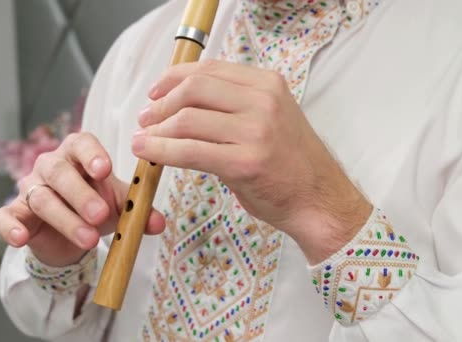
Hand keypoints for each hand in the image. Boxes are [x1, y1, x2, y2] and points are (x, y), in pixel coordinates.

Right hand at [0, 132, 165, 266]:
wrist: (70, 234)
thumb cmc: (95, 207)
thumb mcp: (119, 206)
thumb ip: (137, 211)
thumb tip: (158, 223)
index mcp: (78, 154)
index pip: (81, 143)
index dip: (92, 154)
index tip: (105, 170)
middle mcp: (51, 166)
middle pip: (60, 172)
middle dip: (81, 195)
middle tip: (101, 215)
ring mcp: (30, 188)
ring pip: (41, 198)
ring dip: (66, 219)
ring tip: (89, 239)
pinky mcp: (14, 212)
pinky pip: (5, 216)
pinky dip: (10, 226)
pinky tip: (20, 238)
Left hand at [132, 60, 370, 263]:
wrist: (319, 200)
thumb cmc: (290, 163)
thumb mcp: (269, 119)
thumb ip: (233, 105)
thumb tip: (181, 102)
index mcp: (267, 84)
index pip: (209, 69)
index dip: (173, 78)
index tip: (155, 92)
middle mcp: (263, 101)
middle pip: (193, 89)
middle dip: (160, 103)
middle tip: (145, 117)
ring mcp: (256, 131)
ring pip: (187, 120)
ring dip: (156, 129)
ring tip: (142, 138)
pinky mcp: (245, 162)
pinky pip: (191, 151)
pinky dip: (161, 150)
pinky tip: (147, 152)